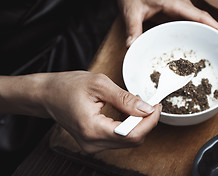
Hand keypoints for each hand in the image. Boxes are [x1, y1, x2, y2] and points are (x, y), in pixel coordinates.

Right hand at [0, 71, 160, 152]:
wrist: (48, 95)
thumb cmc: (67, 86)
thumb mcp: (99, 85)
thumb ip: (125, 99)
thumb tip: (146, 108)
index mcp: (92, 129)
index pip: (131, 135)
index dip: (150, 122)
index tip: (158, 106)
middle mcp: (92, 143)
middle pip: (132, 140)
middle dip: (146, 122)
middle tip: (151, 103)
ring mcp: (92, 145)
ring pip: (127, 141)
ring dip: (138, 124)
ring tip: (137, 105)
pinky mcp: (94, 143)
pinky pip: (119, 138)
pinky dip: (128, 126)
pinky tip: (128, 112)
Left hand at [94, 0, 217, 46]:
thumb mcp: (131, 10)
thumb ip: (133, 29)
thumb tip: (133, 48)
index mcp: (175, 3)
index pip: (201, 17)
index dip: (216, 29)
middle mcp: (182, 6)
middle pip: (206, 21)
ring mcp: (180, 9)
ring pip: (200, 23)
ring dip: (211, 34)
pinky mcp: (176, 12)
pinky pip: (191, 24)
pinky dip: (199, 33)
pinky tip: (201, 45)